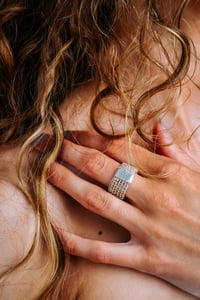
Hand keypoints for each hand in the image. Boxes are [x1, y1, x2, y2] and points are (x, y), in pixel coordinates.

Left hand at [47, 129, 199, 296]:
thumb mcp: (198, 175)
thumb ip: (174, 152)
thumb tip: (157, 126)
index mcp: (170, 174)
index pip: (120, 150)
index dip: (90, 140)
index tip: (71, 135)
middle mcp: (156, 197)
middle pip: (102, 169)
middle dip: (71, 154)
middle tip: (49, 146)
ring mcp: (150, 229)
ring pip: (98, 201)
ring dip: (67, 184)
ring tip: (46, 172)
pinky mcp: (149, 260)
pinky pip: (105, 251)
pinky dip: (78, 243)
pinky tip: (58, 232)